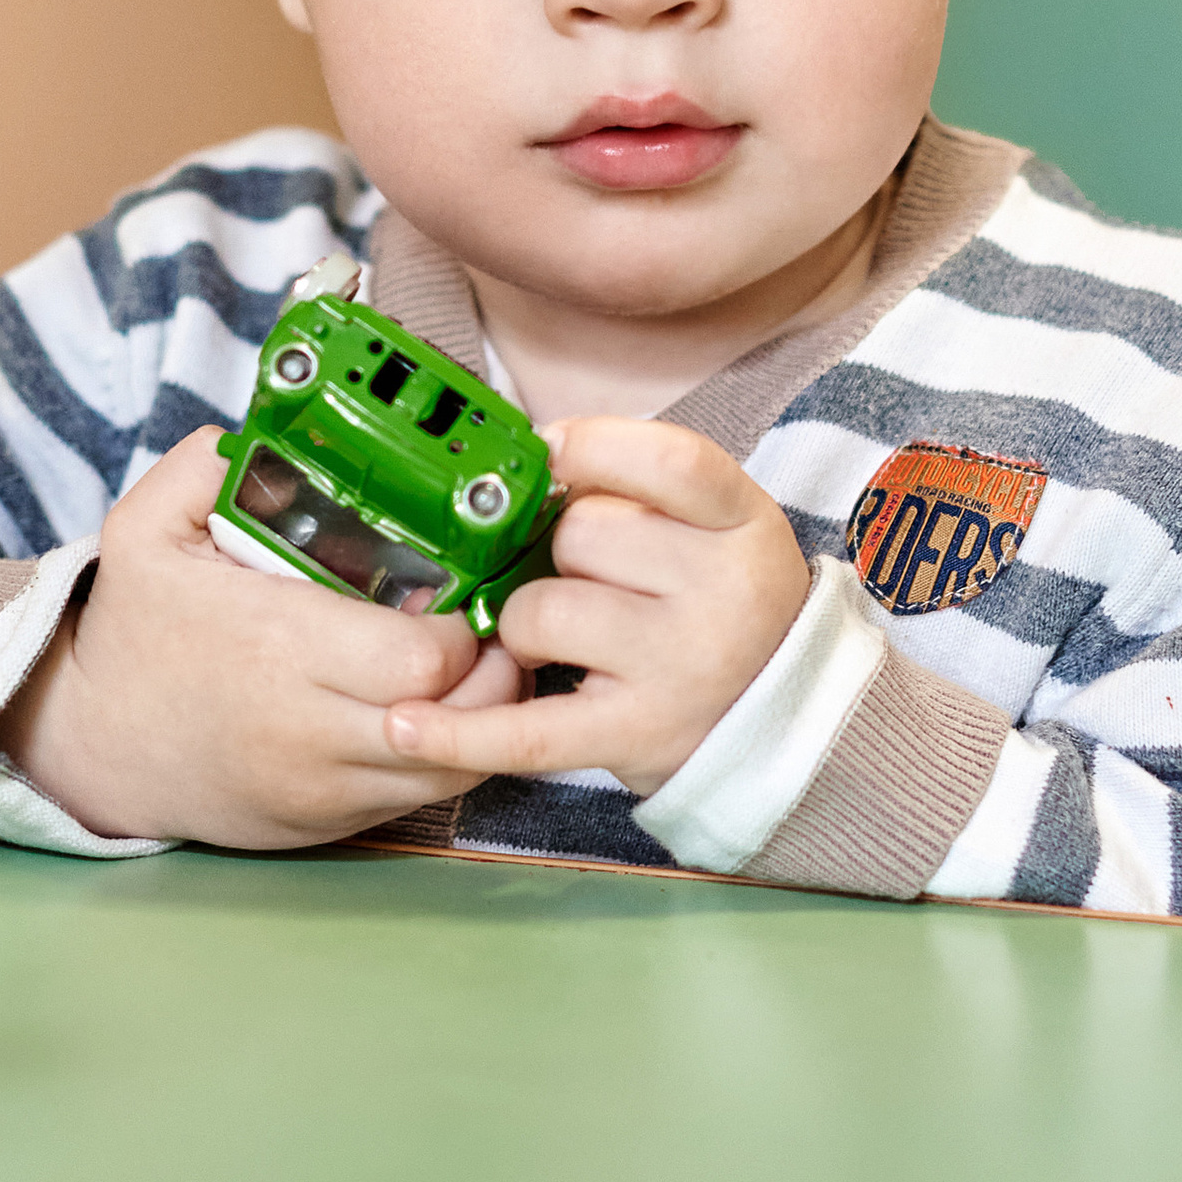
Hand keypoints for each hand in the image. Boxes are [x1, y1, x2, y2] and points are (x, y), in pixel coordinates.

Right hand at [0, 428, 522, 845]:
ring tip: (473, 667)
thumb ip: (206, 468)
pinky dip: (446, 753)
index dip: (463, 624)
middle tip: (485, 625)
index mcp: (278, 646)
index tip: (458, 589)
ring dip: (482, 717)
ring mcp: (322, 787)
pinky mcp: (329, 824)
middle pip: (456, 717)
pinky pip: (421, 795)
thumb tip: (275, 428)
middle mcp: (308, 729)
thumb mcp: (144, 532)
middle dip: (492, 668)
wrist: (93, 749)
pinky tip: (435, 708)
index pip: (424, 656)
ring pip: (453, 767)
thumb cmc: (134, 636)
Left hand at [385, 419, 809, 801]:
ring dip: (526, 620)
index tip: (551, 451)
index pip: (668, 460)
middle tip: (591, 576)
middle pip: (584, 534)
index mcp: (743, 525)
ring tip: (566, 638)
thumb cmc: (716, 601)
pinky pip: (526, 730)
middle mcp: (723, 595)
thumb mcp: (713, 525)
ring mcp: (679, 669)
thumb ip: (636, 484)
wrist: (777, 717)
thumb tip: (526, 458)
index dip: (592, 445)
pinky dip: (458, 731)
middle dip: (561, 548)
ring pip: (541, 612)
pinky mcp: (633, 736)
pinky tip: (404, 724)